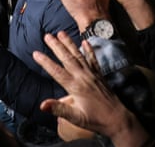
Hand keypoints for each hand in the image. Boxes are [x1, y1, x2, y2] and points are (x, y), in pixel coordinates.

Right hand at [33, 31, 148, 145]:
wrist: (118, 120)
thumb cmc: (96, 120)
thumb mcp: (76, 118)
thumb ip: (59, 109)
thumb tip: (42, 105)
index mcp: (75, 87)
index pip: (57, 72)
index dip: (45, 62)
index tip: (35, 53)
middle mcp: (83, 77)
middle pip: (67, 58)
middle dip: (56, 46)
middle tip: (47, 36)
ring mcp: (92, 75)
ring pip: (78, 56)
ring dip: (69, 43)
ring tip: (61, 33)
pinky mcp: (99, 75)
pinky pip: (93, 60)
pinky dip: (89, 50)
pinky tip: (85, 41)